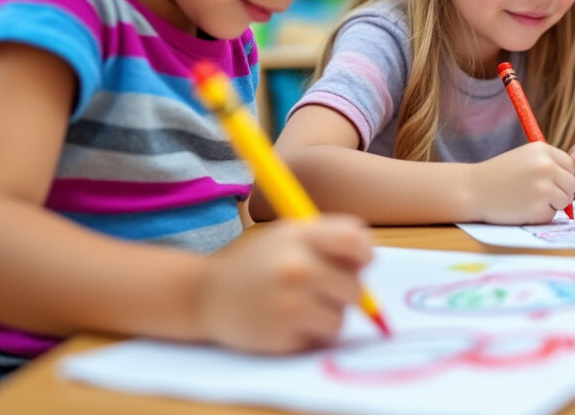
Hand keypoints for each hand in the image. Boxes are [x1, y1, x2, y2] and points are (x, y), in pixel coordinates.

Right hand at [197, 215, 372, 353]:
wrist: (204, 294)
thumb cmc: (258, 264)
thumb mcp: (289, 236)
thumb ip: (330, 242)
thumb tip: (370, 260)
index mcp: (300, 236)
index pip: (356, 241)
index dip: (363, 255)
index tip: (354, 263)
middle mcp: (295, 267)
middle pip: (355, 288)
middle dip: (343, 293)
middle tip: (318, 290)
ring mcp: (288, 302)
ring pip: (342, 318)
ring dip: (328, 316)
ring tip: (298, 307)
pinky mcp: (281, 334)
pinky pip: (322, 339)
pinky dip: (311, 335)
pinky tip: (286, 323)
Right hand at [470, 142, 574, 224]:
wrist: (473, 190)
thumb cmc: (498, 174)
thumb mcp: (524, 156)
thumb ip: (549, 163)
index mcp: (542, 150)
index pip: (570, 165)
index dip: (561, 175)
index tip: (547, 180)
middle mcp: (546, 167)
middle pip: (572, 184)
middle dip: (560, 191)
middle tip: (539, 194)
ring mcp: (543, 189)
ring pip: (564, 200)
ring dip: (551, 204)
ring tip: (527, 199)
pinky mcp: (538, 210)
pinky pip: (551, 215)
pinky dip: (540, 215)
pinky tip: (521, 208)